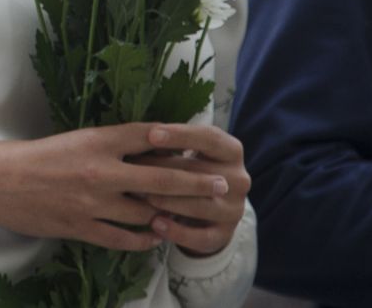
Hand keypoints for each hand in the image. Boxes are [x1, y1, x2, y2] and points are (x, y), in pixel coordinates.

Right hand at [0, 125, 231, 252]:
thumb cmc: (35, 156)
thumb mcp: (75, 140)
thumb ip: (110, 147)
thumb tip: (149, 151)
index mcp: (96, 140)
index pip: (148, 137)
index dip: (181, 143)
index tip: (206, 150)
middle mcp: (99, 169)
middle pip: (160, 178)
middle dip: (195, 183)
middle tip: (222, 186)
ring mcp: (92, 201)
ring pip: (146, 212)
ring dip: (169, 215)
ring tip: (190, 217)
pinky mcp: (82, 226)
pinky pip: (124, 238)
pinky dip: (143, 239)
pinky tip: (155, 237)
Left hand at [127, 123, 250, 256]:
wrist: (204, 208)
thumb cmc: (186, 168)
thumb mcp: (182, 151)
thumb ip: (168, 145)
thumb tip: (140, 140)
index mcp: (231, 151)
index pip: (209, 138)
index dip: (180, 135)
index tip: (151, 135)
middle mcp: (239, 180)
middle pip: (199, 173)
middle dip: (163, 171)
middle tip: (131, 169)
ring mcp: (234, 210)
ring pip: (199, 205)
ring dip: (167, 200)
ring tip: (140, 194)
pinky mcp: (224, 235)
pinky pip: (201, 237)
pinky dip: (177, 231)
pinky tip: (155, 224)